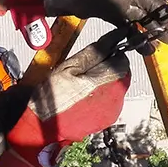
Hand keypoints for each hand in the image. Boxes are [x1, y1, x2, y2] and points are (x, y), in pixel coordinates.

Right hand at [6, 33, 130, 166]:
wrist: (44, 127)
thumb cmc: (52, 97)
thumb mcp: (69, 67)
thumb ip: (94, 53)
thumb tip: (112, 40)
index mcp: (105, 81)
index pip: (123, 59)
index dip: (113, 52)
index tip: (103, 50)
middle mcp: (114, 97)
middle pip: (123, 73)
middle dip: (110, 67)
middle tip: (88, 68)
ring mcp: (113, 110)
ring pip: (118, 86)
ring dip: (107, 81)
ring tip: (85, 84)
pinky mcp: (108, 119)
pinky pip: (112, 100)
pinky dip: (103, 94)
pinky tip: (86, 96)